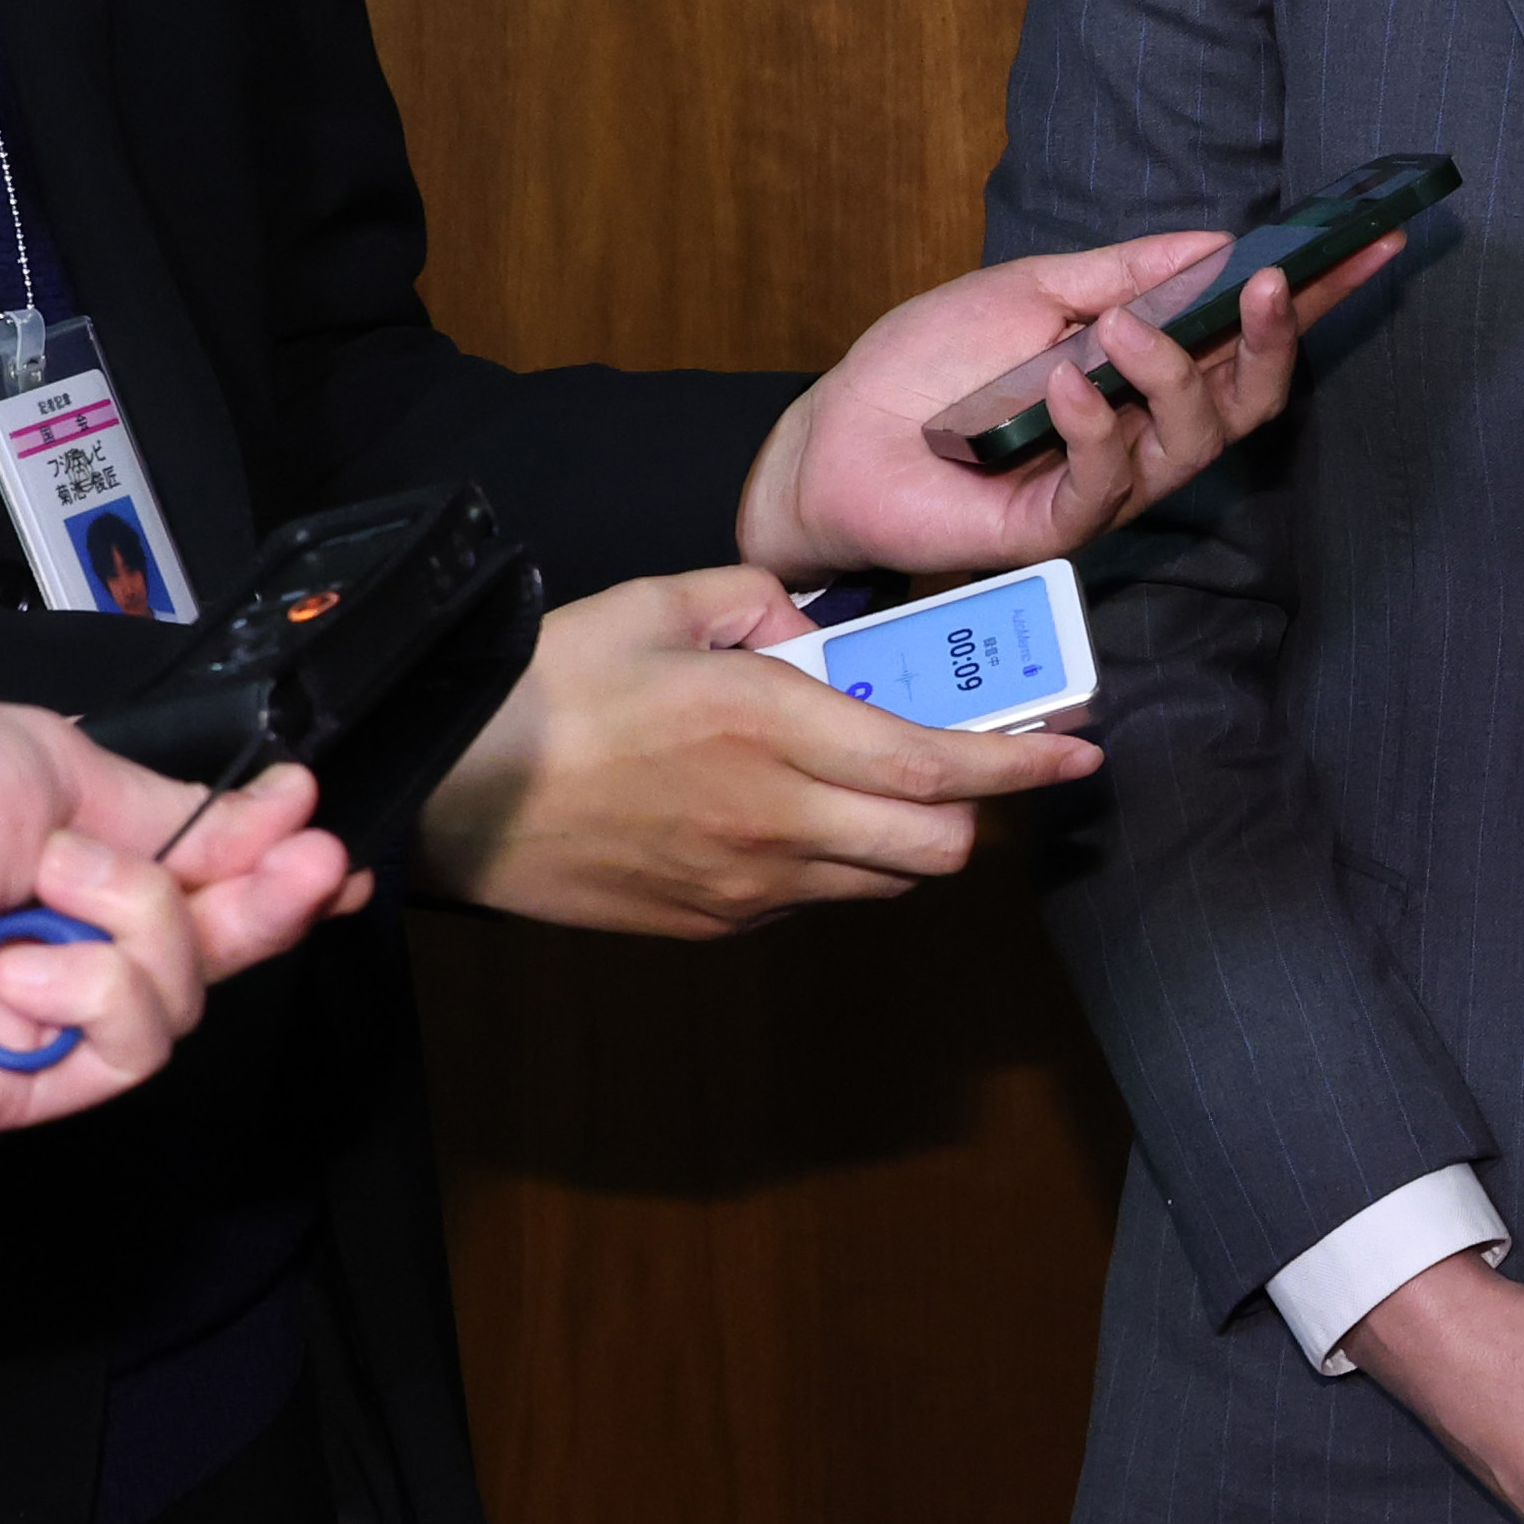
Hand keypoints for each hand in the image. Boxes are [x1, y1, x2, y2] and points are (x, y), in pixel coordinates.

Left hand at [0, 685, 364, 1134]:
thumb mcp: (63, 769)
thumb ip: (177, 815)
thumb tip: (281, 818)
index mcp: (67, 870)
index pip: (199, 892)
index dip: (273, 881)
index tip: (331, 858)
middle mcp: (59, 951)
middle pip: (213, 954)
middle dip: (270, 906)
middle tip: (316, 867)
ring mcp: (34, 1026)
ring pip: (179, 1004)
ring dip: (144, 931)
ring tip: (57, 887)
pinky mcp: (10, 1090)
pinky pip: (121, 1053)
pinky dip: (93, 994)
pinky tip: (26, 963)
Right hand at [412, 565, 1099, 935]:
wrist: (441, 793)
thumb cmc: (546, 689)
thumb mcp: (656, 603)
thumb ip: (758, 598)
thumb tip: (813, 628)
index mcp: (772, 728)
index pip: (938, 769)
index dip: (1025, 766)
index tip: (1081, 753)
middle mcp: (775, 820)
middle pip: (937, 848)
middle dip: (973, 810)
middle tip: (963, 763)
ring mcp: (744, 886)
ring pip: (882, 882)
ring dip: (903, 838)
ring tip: (866, 782)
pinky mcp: (708, 924)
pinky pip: (811, 900)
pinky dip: (832, 863)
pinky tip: (786, 815)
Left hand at [733, 232, 1400, 587]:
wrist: (840, 433)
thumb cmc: (933, 364)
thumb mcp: (1036, 289)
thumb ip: (1126, 271)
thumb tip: (1218, 237)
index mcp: (1150, 372)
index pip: (1251, 336)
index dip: (1318, 295)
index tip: (1372, 241)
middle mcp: (1146, 433)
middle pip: (1250, 399)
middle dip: (1276, 339)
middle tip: (1272, 281)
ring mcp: (1108, 485)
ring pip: (1191, 443)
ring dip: (1172, 376)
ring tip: (1126, 328)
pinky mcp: (1057, 525)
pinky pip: (1104, 483)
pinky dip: (1095, 426)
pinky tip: (1069, 382)